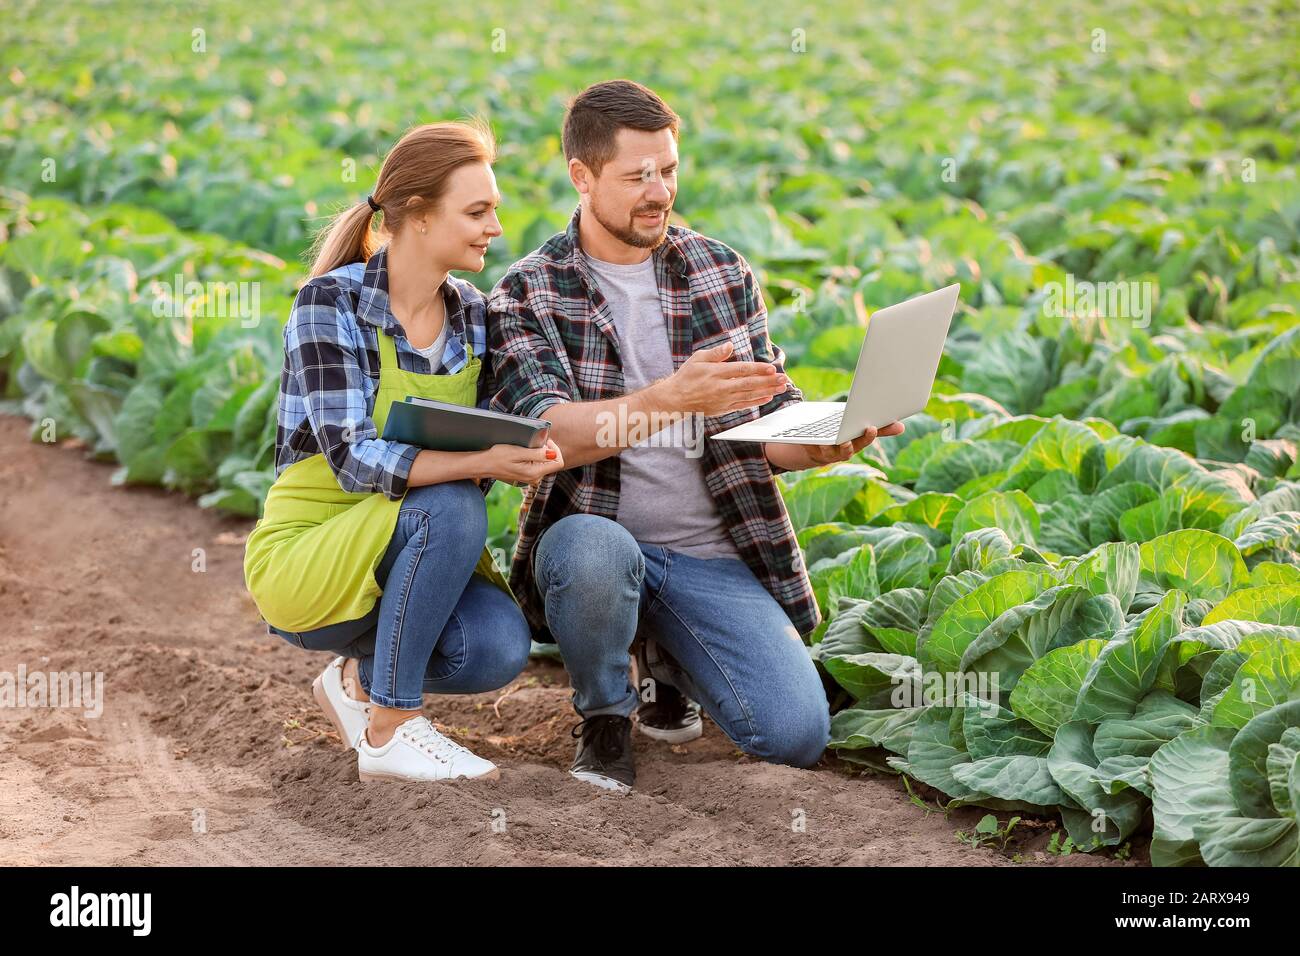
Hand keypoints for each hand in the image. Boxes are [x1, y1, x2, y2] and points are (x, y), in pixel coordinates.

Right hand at [479, 439, 565, 485]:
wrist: (484, 465)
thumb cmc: (499, 456)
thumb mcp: (518, 452)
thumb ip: (536, 454)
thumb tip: (552, 454)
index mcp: (535, 473)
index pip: (558, 462)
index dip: (555, 449)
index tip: (545, 441)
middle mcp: (535, 479)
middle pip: (552, 463)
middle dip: (547, 450)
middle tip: (535, 441)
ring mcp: (531, 478)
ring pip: (545, 463)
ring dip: (540, 453)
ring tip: (527, 446)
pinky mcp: (527, 476)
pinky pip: (538, 465)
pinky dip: (535, 457)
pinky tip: (524, 452)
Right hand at [660, 340, 789, 415]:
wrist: (676, 400)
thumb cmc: (687, 376)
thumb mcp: (697, 359)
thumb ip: (715, 353)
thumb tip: (730, 345)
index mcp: (715, 373)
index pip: (741, 370)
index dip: (758, 369)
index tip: (771, 368)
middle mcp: (721, 387)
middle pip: (749, 384)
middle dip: (768, 381)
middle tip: (783, 378)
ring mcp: (723, 400)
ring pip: (749, 395)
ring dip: (767, 391)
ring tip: (781, 387)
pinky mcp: (724, 408)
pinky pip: (744, 405)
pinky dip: (757, 401)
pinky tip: (768, 397)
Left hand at [784, 421, 905, 467]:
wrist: (816, 448)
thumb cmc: (843, 436)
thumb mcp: (859, 429)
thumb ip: (880, 429)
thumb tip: (902, 427)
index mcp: (855, 444)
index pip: (864, 441)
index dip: (868, 436)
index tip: (872, 427)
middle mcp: (842, 452)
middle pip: (849, 449)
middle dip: (853, 442)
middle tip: (853, 432)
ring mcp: (826, 452)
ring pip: (830, 452)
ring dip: (833, 445)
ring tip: (835, 438)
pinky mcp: (811, 449)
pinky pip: (812, 446)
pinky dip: (814, 441)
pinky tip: (815, 433)